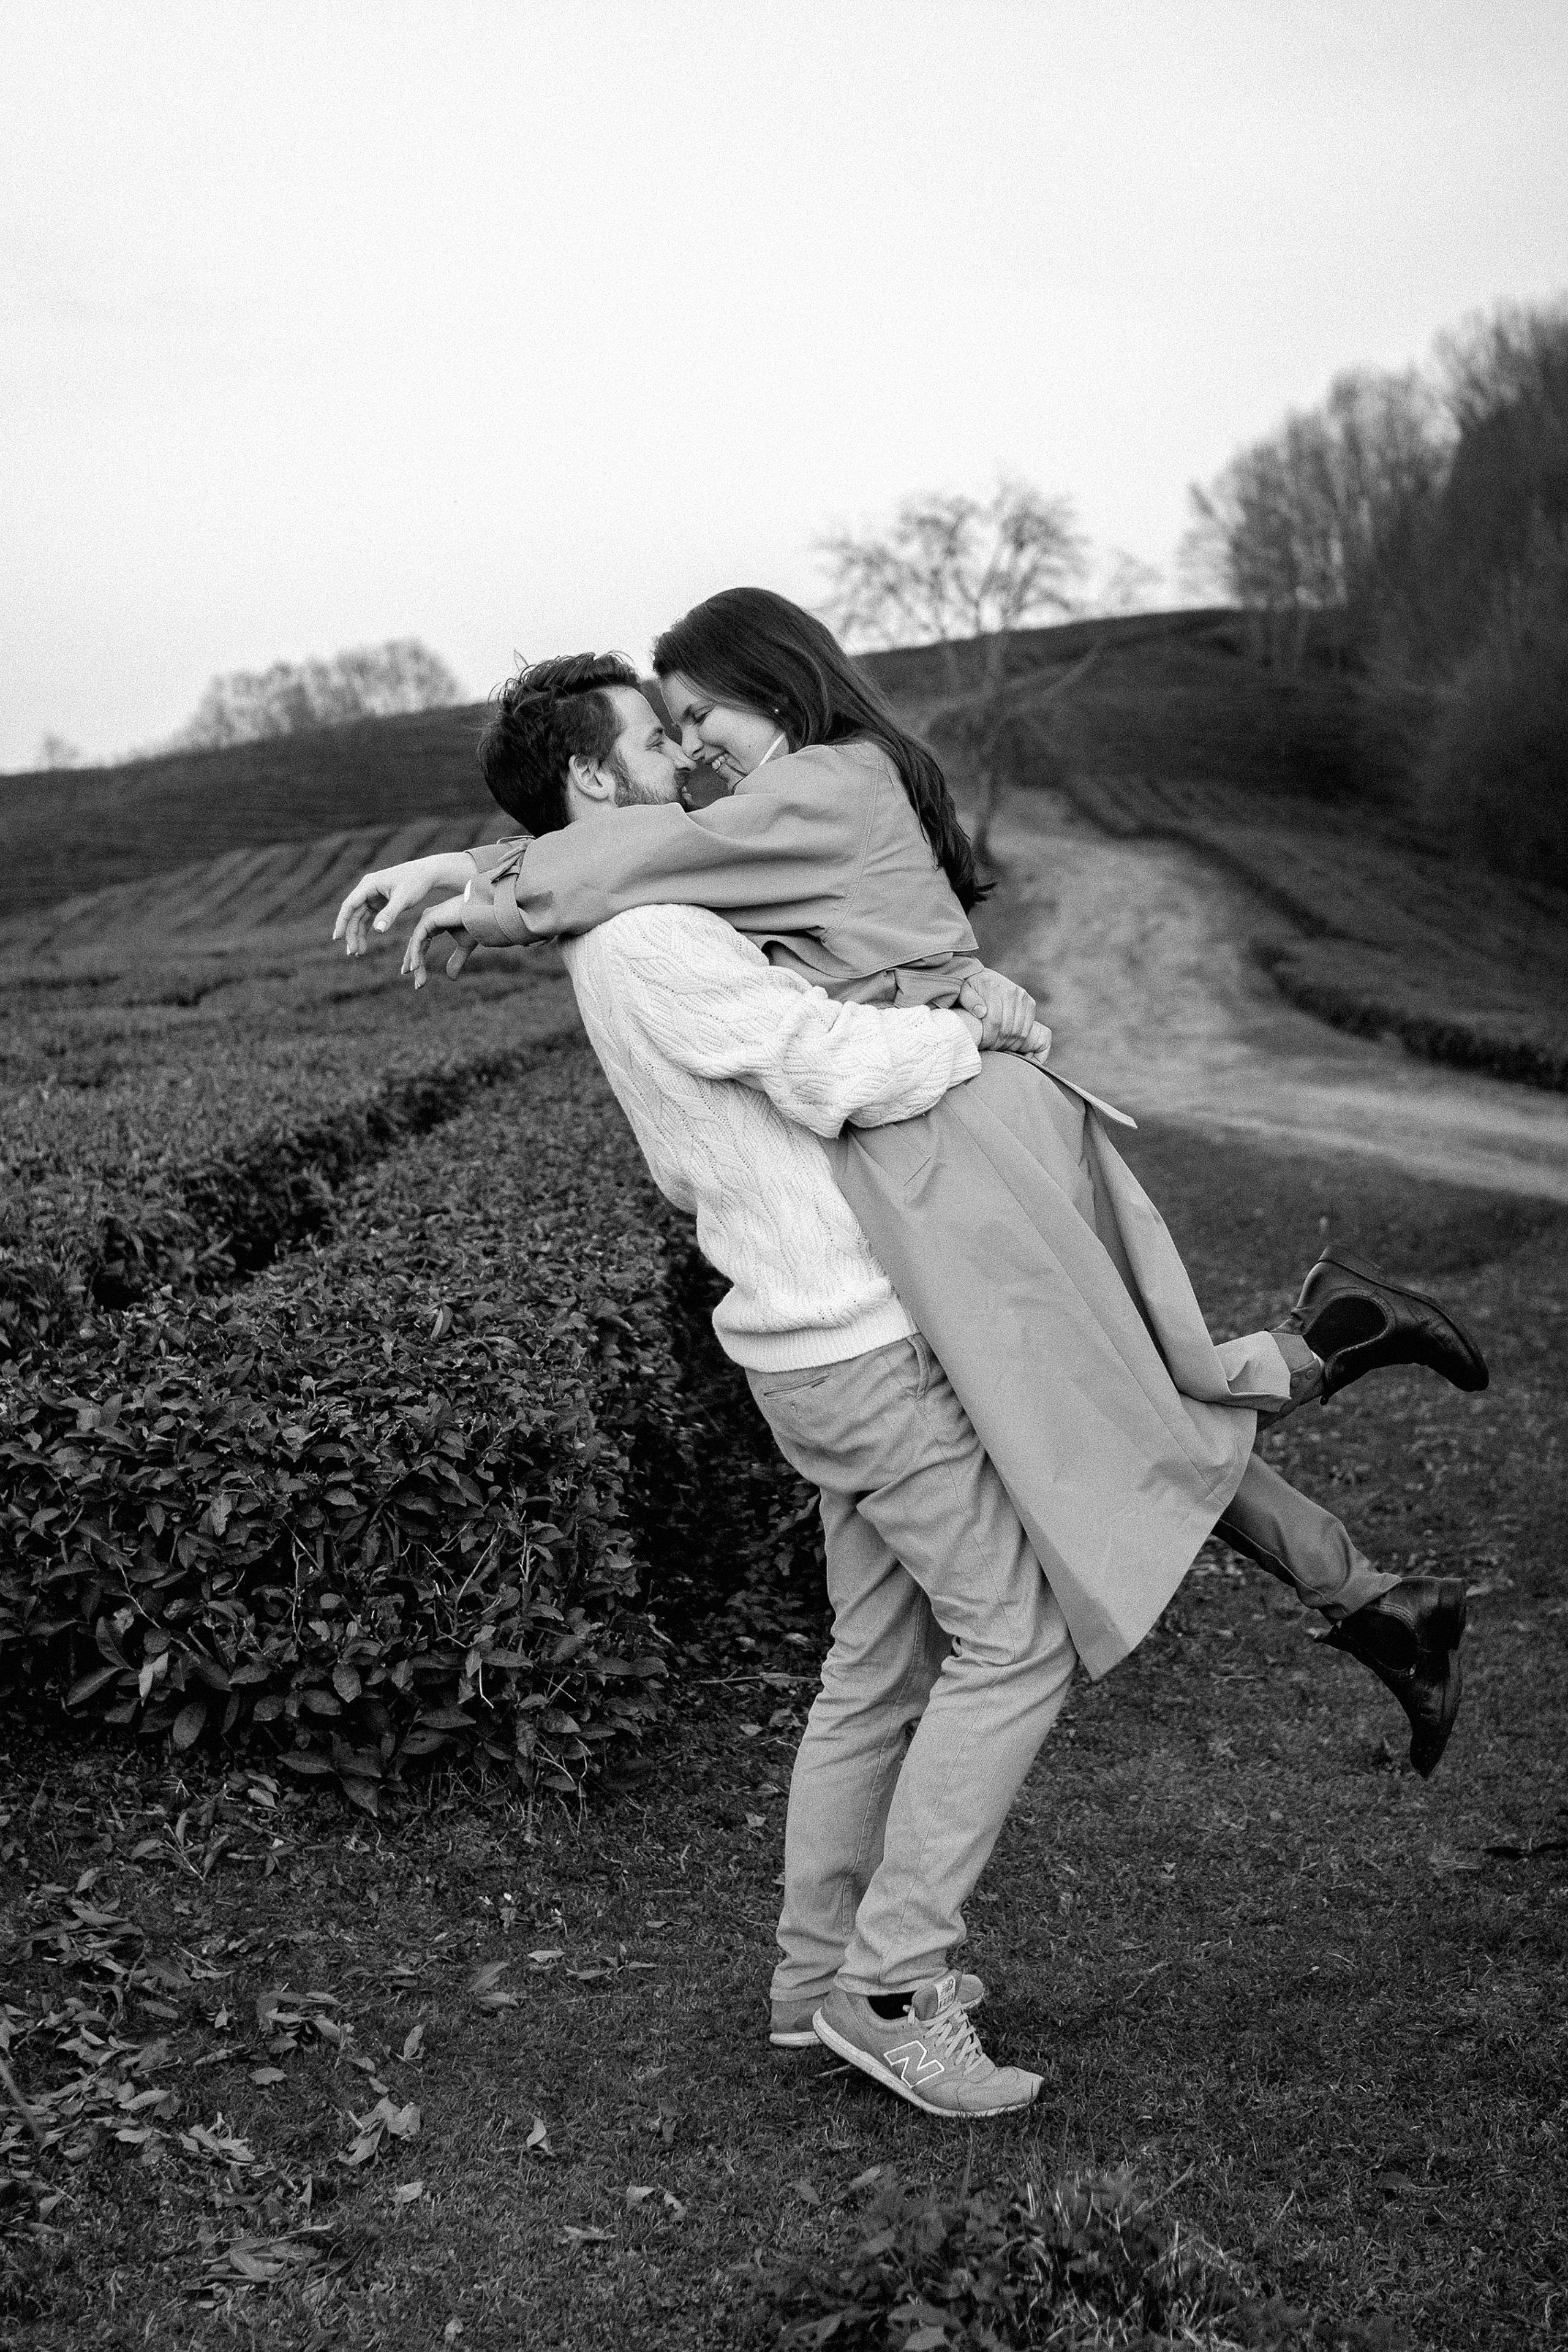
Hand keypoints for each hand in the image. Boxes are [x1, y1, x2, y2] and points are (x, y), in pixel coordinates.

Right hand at [333, 851, 477, 955]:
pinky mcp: (379, 903)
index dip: (342, 922)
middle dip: (351, 934)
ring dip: (357, 935)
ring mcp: (372, 896)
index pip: (349, 905)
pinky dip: (366, 931)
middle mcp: (367, 889)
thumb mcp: (403, 899)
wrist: (427, 874)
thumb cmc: (416, 882)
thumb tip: (377, 931)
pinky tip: (364, 945)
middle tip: (352, 952)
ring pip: (359, 918)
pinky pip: (368, 919)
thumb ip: (390, 914)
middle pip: (353, 914)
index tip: (337, 938)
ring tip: (357, 953)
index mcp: (369, 884)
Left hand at [401, 895, 476, 988]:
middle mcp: (428, 920)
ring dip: (416, 963)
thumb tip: (451, 978)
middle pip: (416, 946)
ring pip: (416, 944)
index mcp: (434, 924)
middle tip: (419, 985)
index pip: (421, 945)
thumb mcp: (465, 947)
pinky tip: (416, 967)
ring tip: (419, 980)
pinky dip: (415, 954)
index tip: (415, 975)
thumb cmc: (476, 924)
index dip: (418, 960)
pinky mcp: (428, 919)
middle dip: (415, 965)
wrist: (484, 912)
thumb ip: (456, 961)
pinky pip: (418, 940)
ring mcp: (427, 919)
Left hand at [958, 968, 1050, 1059]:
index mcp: (993, 987)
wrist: (986, 979)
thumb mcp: (964, 991)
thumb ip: (969, 1000)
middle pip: (1007, 1028)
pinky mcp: (1030, 1003)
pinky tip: (1008, 1042)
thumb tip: (981, 1012)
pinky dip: (1019, 1039)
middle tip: (990, 1047)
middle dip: (997, 1042)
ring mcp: (1022, 997)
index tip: (982, 1044)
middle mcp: (1011, 991)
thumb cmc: (972, 989)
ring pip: (1019, 1031)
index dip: (988, 1037)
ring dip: (1008, 1043)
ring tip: (998, 1046)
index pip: (994, 1021)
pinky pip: (1027, 1028)